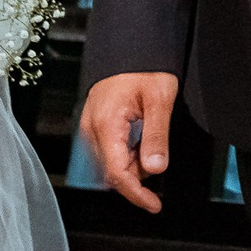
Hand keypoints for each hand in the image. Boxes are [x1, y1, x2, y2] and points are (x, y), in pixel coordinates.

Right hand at [82, 72, 179, 212]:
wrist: (131, 45)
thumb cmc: (145, 66)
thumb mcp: (159, 99)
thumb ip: (156, 136)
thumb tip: (155, 169)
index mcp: (105, 125)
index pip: (117, 174)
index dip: (136, 194)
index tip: (154, 205)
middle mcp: (92, 129)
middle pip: (112, 171)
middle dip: (137, 175)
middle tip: (158, 154)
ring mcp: (91, 126)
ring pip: (111, 162)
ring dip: (133, 164)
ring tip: (151, 139)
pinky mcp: (95, 123)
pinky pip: (109, 150)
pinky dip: (127, 153)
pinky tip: (141, 138)